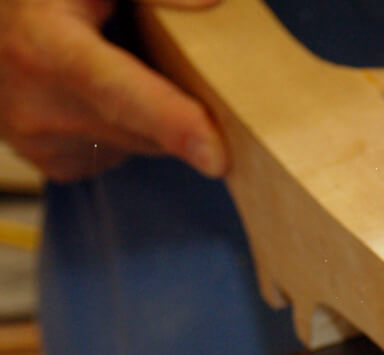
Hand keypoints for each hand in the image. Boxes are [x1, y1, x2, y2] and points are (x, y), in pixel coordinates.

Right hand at [0, 0, 225, 180]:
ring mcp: (40, 140)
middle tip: (164, 59)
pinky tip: (103, 95)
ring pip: (142, 146)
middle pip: (148, 129)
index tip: (216, 157)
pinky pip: (123, 154)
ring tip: (121, 68)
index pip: (116, 89)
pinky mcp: (52, 163)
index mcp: (46, 43)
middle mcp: (36, 101)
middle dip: (179, 106)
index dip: (170, 121)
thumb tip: (211, 4)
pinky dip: (129, 130)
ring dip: (150, 117)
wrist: (2, 26)